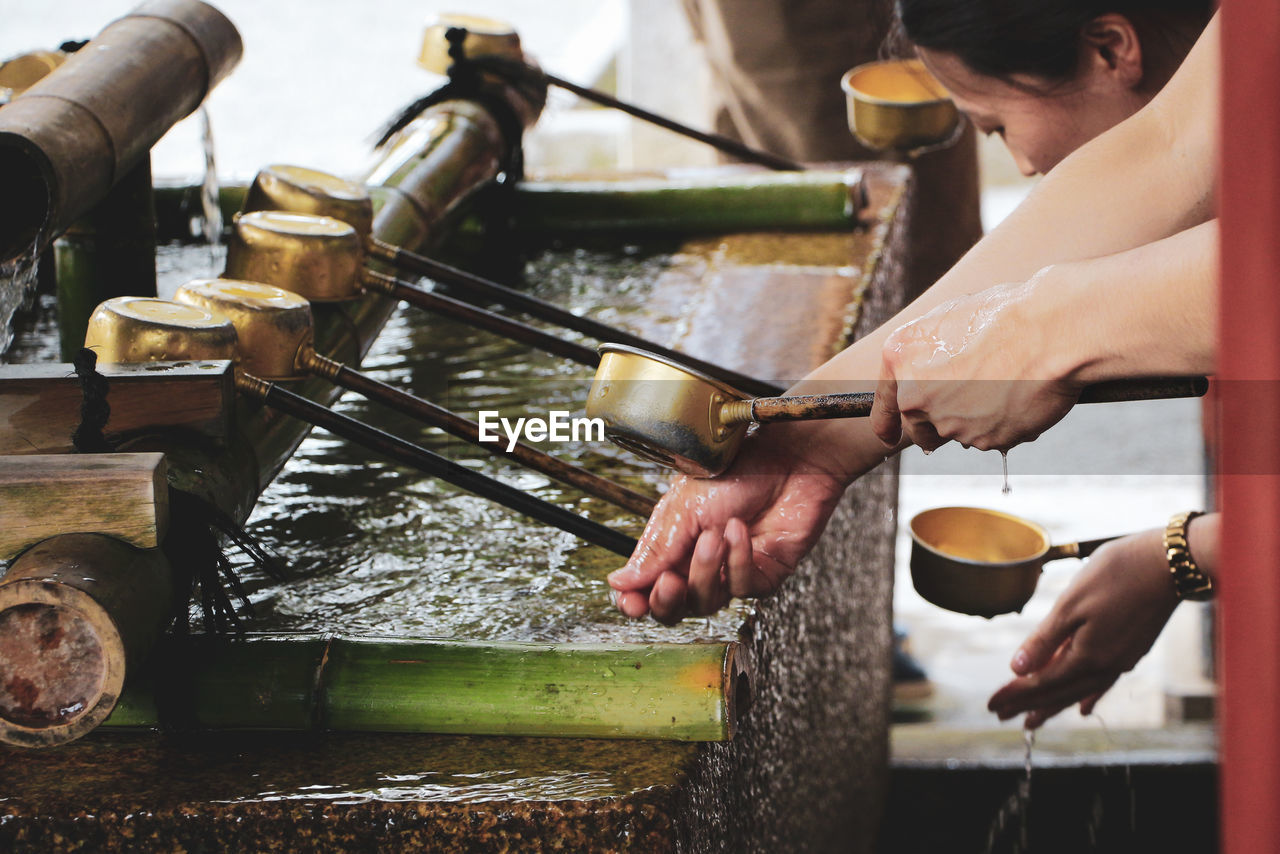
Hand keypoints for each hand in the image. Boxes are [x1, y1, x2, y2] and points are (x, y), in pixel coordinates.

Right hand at [607, 427, 851, 622]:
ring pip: (706, 602)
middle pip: (674, 608)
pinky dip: (737, 560)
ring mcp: (732, 571)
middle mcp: (700, 563)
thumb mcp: (684, 507)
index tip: (629, 604)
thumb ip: (655, 550)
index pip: (647, 589)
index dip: (635, 602)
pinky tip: (739, 531)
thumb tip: (618, 582)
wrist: (789, 458)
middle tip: (669, 581)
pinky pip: (742, 588)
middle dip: (667, 600)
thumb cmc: (737, 470)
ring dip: (705, 570)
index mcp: (674, 545)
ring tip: (713, 535)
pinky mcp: (765, 575)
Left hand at [870, 275, 1081, 451]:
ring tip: (1006, 386)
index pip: (883, 406)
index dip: (886, 424)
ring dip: (974, 420)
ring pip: (958, 432)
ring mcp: (949, 423)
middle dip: (937, 421)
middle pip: (920, 427)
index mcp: (900, 361)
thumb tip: (929, 369)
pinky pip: (991, 438)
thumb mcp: (950, 320)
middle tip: (969, 400)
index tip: (888, 436)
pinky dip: (1004, 425)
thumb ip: (928, 353)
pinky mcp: (984, 440)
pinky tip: (1022, 397)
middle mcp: (916, 397)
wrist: (1051, 329)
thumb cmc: (1005, 314)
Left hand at [987, 528, 1178, 727]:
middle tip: (1002, 716)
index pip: (1042, 683)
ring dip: (1054, 705)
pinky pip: (1104, 683)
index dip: (1015, 694)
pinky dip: (1089, 696)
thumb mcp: (1071, 604)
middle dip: (1029, 705)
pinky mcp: (1132, 650)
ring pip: (1080, 691)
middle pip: (1059, 692)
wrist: (1170, 564)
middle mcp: (1106, 666)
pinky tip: (1084, 708)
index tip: (992, 705)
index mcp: (1087, 656)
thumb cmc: (1116, 575)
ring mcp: (1121, 660)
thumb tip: (1018, 670)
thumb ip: (1044, 640)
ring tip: (1034, 720)